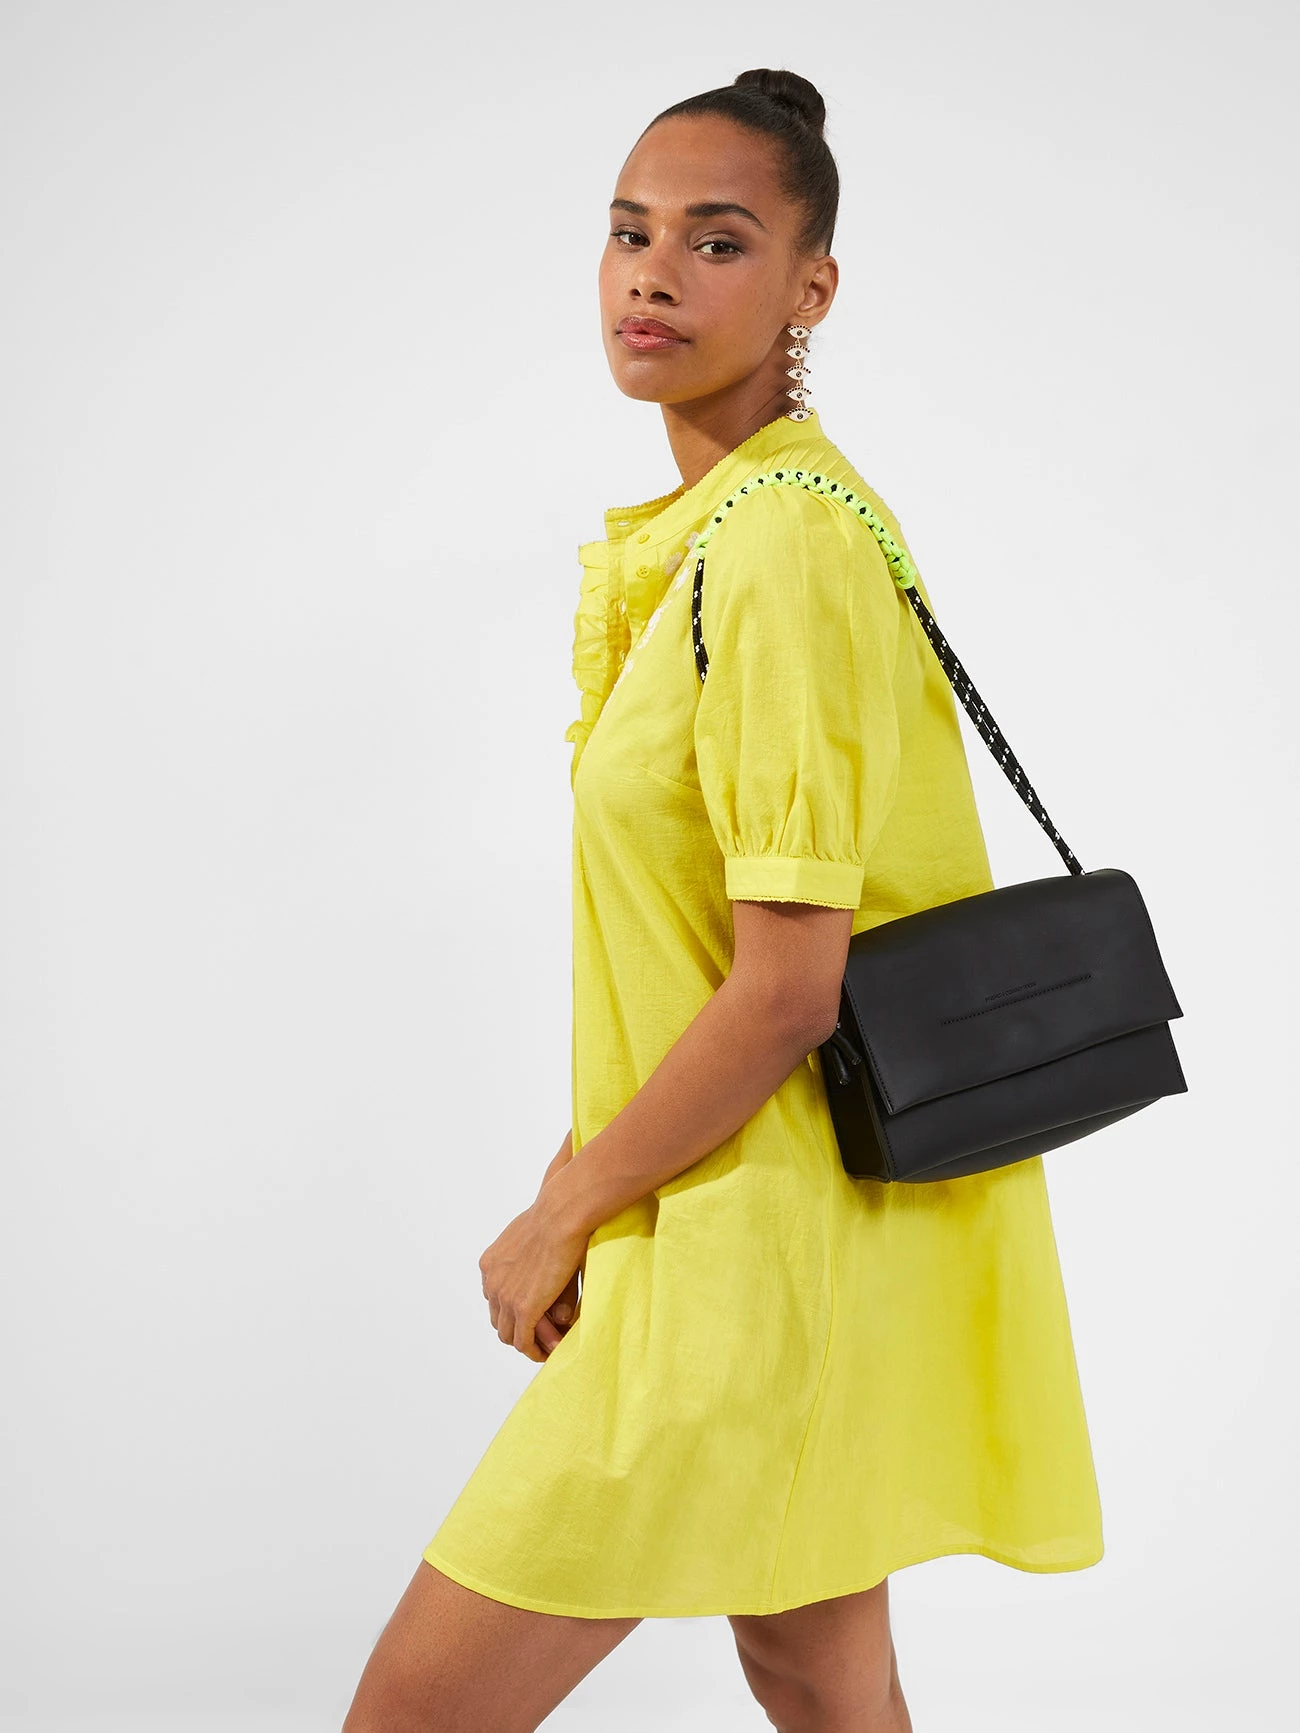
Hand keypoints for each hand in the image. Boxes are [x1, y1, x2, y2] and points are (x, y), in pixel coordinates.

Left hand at [478, 1184, 589, 1362]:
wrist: (561, 1214)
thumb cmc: (555, 1217)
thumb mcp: (531, 1236)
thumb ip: (530, 1260)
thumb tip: (541, 1276)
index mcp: (490, 1263)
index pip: (495, 1298)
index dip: (512, 1309)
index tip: (532, 1314)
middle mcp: (491, 1282)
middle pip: (499, 1318)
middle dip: (518, 1328)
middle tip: (540, 1333)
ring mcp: (505, 1297)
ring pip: (509, 1334)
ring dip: (528, 1342)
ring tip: (546, 1345)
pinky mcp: (523, 1310)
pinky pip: (523, 1342)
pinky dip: (534, 1350)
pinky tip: (547, 1352)